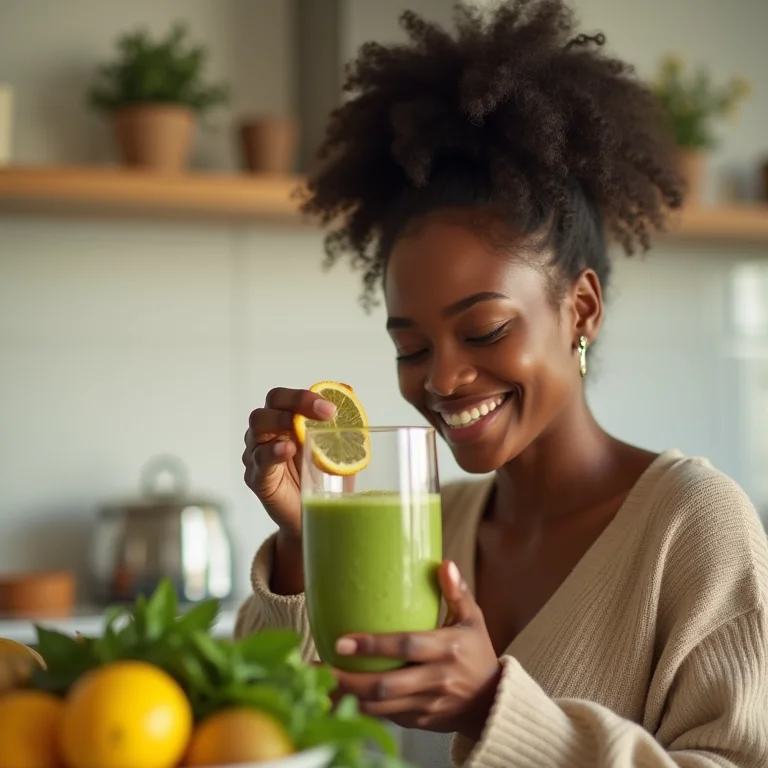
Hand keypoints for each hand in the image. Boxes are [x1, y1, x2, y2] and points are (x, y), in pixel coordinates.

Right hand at [242, 387, 335, 535]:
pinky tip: (286, 449)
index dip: (303, 397)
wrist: (319, 515)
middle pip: (267, 408)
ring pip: (257, 430)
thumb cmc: (324, 477)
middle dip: (295, 405)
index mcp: (282, 421)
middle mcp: (265, 434)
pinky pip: (258, 462)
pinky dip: (271, 453)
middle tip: (325, 414)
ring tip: (301, 433)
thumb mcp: (338, 446)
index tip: (331, 408)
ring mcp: (257, 455)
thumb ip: (340, 419)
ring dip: (280, 424)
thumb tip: (348, 389)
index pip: (283, 398)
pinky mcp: (257, 479)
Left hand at [333, 561, 501, 739]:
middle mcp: (436, 679)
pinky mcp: (419, 721)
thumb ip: (457, 592)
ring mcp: (427, 704)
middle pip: (386, 685)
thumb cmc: (477, 652)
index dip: (374, 645)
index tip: (342, 641)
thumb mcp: (473, 620)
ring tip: (319, 684)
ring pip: (381, 707)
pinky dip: (359, 710)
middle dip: (349, 679)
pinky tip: (337, 699)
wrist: (491, 702)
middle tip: (319, 667)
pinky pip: (385, 718)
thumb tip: (445, 563)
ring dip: (347, 698)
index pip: (407, 646)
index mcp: (448, 649)